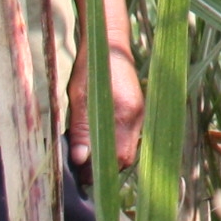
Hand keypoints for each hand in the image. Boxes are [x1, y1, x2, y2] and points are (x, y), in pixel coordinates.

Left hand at [66, 39, 143, 170]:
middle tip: (81, 169)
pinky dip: (115, 145)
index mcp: (125, 113)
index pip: (117, 157)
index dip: (98, 171)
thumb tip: (80, 159)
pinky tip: (99, 141)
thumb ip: (81, 129)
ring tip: (87, 155)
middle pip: (125, 157)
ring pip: (128, 149)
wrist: (109, 44)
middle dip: (105, 168)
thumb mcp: (79, 97)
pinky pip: (129, 138)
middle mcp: (138, 117)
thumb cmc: (91, 67)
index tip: (79, 176)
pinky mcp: (137, 111)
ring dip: (110, 158)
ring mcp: (140, 114)